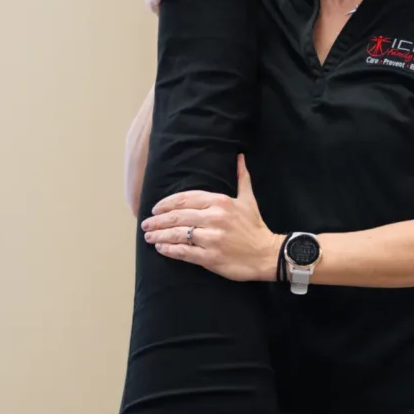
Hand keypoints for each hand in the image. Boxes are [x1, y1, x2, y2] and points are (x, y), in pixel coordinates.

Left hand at [143, 156, 281, 281]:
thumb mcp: (249, 199)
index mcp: (220, 202)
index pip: (185, 199)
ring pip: (177, 234)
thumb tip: (240, 157)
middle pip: (178, 216)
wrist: (267, 254)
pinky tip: (161, 249)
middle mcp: (214, 218)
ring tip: (149, 236)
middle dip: (158, 221)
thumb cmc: (255, 227)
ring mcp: (211, 238)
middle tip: (146, 224)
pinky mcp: (210, 257)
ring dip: (159, 236)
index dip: (166, 204)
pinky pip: (184, 252)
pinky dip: (170, 250)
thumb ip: (241, 178)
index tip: (155, 209)